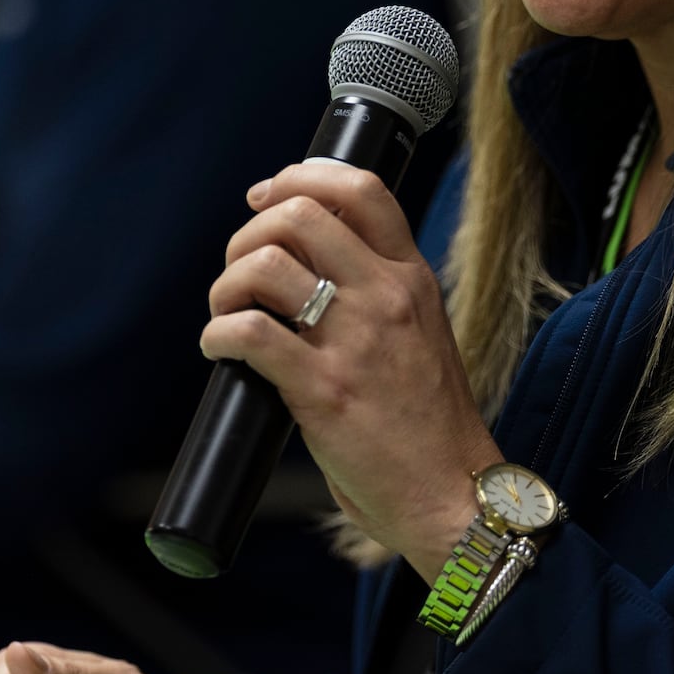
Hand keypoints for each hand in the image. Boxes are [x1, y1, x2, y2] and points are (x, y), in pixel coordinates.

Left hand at [202, 161, 498, 580]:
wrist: (454, 496)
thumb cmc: (430, 426)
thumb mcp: (421, 334)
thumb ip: (376, 295)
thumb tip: (303, 269)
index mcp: (411, 279)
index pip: (362, 187)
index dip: (299, 177)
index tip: (266, 196)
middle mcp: (386, 296)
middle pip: (299, 214)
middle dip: (248, 234)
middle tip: (239, 273)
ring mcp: (355, 341)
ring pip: (265, 264)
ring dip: (227, 285)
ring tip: (227, 314)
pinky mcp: (324, 390)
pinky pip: (249, 332)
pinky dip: (218, 334)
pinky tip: (221, 350)